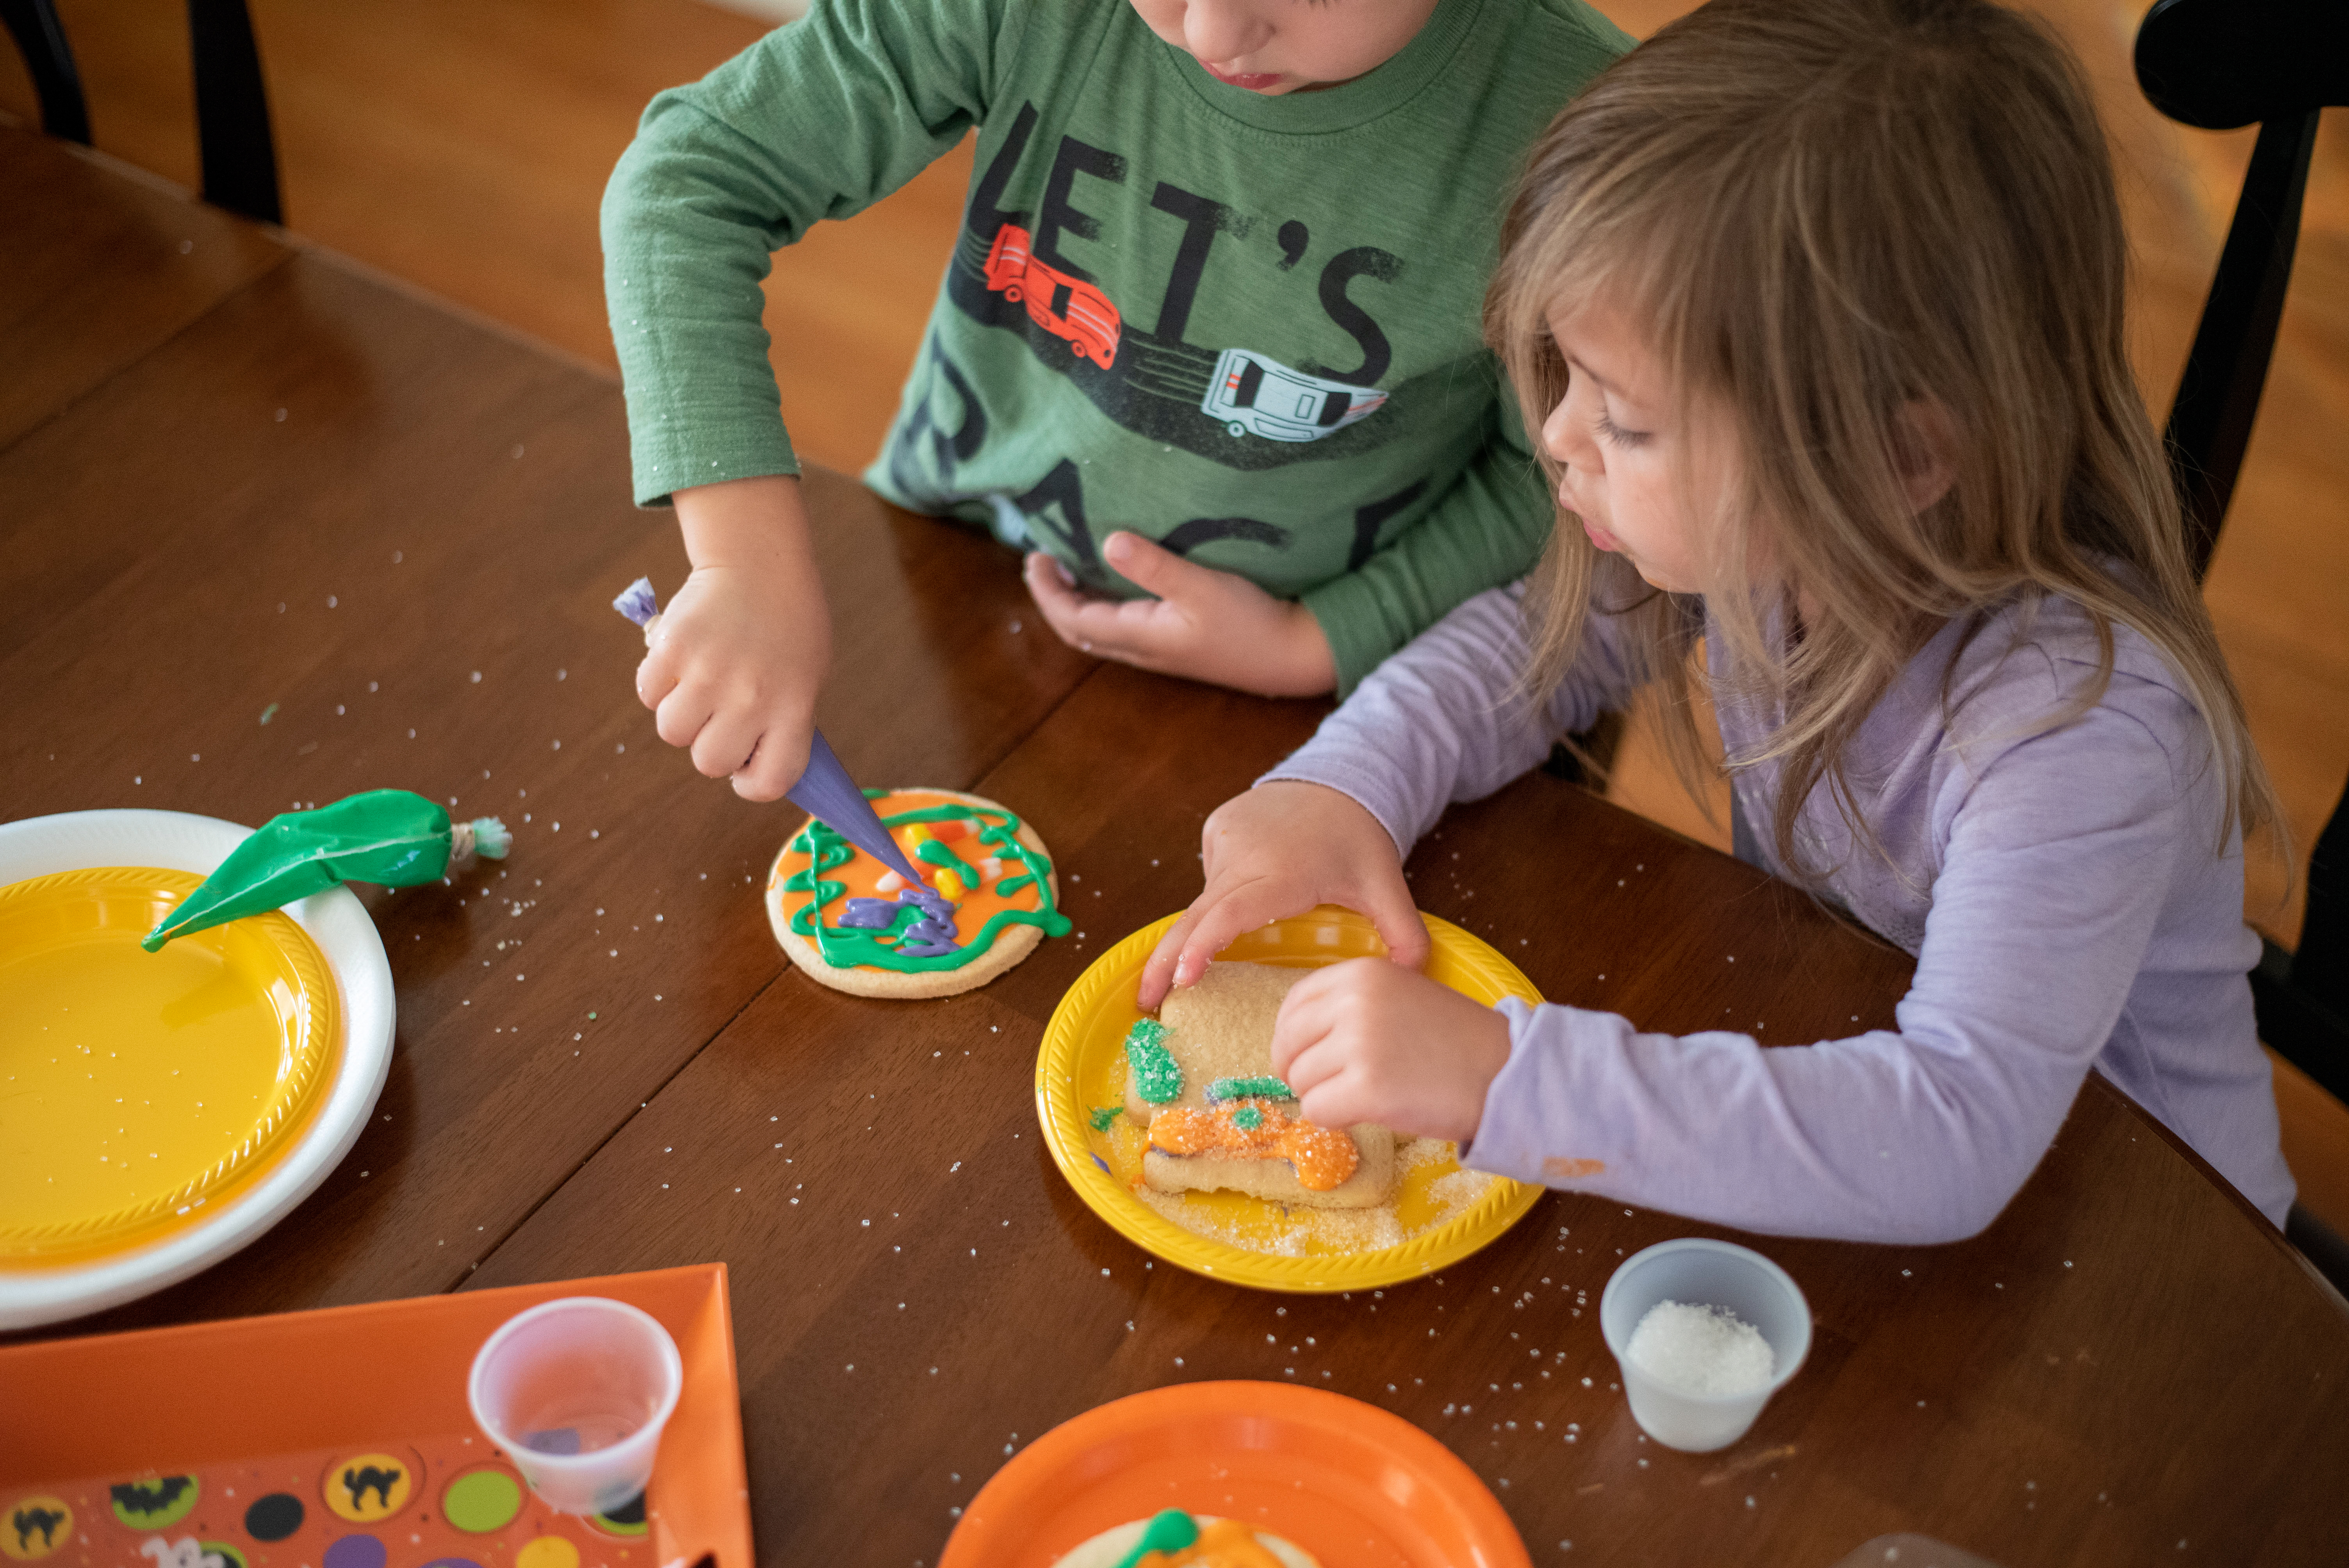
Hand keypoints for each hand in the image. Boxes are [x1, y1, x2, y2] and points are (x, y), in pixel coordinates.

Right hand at [635, 475, 831, 802]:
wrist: (760, 563)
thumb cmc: (788, 625)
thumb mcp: (807, 676)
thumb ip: (784, 723)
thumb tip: (752, 767)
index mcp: (793, 707)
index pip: (772, 781)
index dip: (753, 784)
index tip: (746, 769)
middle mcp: (751, 697)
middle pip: (708, 763)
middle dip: (710, 745)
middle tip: (721, 715)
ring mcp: (709, 672)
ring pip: (672, 732)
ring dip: (682, 715)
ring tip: (701, 682)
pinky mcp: (672, 648)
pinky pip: (648, 694)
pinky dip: (659, 683)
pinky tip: (682, 660)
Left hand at [1022, 531, 1336, 696]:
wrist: (1292, 657)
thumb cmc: (1251, 622)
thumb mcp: (1204, 587)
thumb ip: (1155, 567)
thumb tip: (1109, 541)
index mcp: (1140, 636)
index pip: (1074, 619)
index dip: (1048, 592)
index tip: (1036, 556)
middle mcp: (1142, 648)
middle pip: (1078, 629)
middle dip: (1054, 597)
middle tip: (1043, 558)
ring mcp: (1158, 649)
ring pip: (1099, 629)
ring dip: (1077, 601)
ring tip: (1068, 565)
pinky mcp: (1175, 643)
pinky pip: (1121, 625)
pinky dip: (1103, 603)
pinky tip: (1113, 580)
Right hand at [1138, 781, 1427, 1009]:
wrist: (1339, 776)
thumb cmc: (1359, 837)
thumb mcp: (1387, 884)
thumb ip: (1404, 935)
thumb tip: (1413, 980)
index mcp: (1285, 873)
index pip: (1234, 912)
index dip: (1206, 945)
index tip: (1182, 977)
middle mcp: (1246, 857)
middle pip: (1197, 916)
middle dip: (1166, 960)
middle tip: (1145, 1001)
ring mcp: (1226, 841)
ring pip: (1203, 900)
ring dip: (1191, 937)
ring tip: (1175, 977)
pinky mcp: (1216, 831)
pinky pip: (1211, 879)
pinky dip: (1213, 903)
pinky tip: (1233, 910)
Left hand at [1271, 958, 1511, 1144]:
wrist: (1503, 1072)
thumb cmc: (1454, 1042)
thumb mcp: (1400, 997)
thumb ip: (1350, 1007)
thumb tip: (1294, 1041)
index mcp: (1361, 972)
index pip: (1294, 1005)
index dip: (1292, 1038)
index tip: (1306, 1057)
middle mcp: (1354, 1001)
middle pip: (1288, 1045)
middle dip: (1302, 1071)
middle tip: (1334, 1086)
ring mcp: (1359, 1043)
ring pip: (1301, 1081)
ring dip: (1325, 1096)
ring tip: (1369, 1094)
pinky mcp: (1366, 1088)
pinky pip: (1317, 1111)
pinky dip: (1336, 1119)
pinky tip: (1370, 1111)